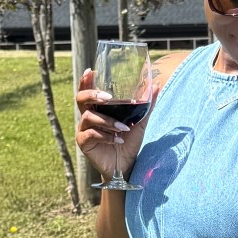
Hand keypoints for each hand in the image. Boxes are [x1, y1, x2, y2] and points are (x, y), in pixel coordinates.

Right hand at [75, 67, 149, 183]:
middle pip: (80, 99)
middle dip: (92, 94)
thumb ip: (145, 105)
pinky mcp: (84, 143)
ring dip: (108, 121)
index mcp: (98, 109)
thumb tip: (156, 84)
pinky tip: (118, 140)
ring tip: (123, 129)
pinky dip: (106, 135)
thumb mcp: (139, 122)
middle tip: (108, 98)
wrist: (126, 166)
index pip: (87, 91)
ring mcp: (84, 130)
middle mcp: (88, 117)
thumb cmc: (128, 142)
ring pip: (89, 117)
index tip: (91, 71)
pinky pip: (91, 134)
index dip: (86, 81)